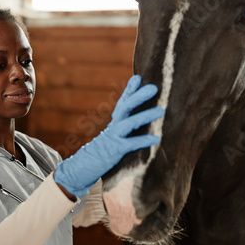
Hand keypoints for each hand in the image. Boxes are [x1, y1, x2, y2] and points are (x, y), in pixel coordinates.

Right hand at [54, 75, 164, 196]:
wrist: (82, 167)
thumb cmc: (102, 151)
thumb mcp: (113, 136)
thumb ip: (123, 127)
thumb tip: (134, 120)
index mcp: (115, 122)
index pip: (123, 103)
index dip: (130, 90)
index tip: (138, 77)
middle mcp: (114, 127)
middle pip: (125, 107)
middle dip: (139, 96)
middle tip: (153, 87)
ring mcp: (113, 138)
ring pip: (129, 123)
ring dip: (145, 116)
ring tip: (161, 111)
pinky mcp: (115, 151)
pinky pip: (131, 144)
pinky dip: (143, 140)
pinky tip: (156, 138)